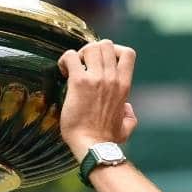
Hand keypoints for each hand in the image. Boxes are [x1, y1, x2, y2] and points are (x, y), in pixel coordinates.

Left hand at [57, 40, 137, 161]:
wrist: (93, 146)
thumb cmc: (107, 140)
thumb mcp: (127, 127)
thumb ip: (130, 115)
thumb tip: (127, 108)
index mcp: (124, 85)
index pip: (127, 53)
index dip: (113, 51)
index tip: (102, 63)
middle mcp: (112, 78)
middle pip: (106, 45)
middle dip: (93, 50)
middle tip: (83, 65)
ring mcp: (96, 79)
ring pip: (90, 47)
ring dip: (79, 54)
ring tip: (72, 68)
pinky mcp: (78, 83)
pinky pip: (70, 57)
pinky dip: (65, 59)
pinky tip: (62, 71)